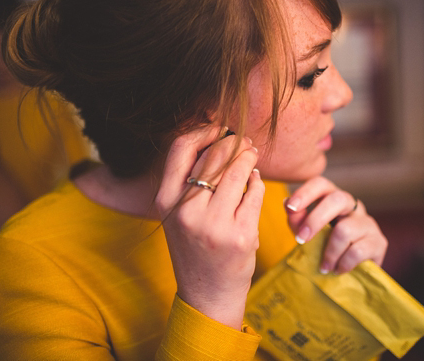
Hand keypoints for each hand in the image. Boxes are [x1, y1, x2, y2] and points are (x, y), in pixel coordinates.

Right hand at [155, 127, 263, 329]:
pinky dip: (258, 182)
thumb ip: (189, 182)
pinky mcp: (241, 234)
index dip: (203, 131)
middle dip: (234, 143)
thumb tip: (218, 140)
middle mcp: (187, 211)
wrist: (206, 295)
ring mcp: (215, 224)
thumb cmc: (194, 249)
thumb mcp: (178, 215)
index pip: (181, 148)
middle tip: (244, 142)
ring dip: (249, 158)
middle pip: (215, 155)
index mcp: (165, 201)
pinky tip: (255, 182)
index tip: (219, 130)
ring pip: (239, 170)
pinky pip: (256, 191)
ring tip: (251, 156)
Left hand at [285, 176, 386, 273]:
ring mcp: (368, 223)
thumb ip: (297, 219)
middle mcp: (353, 206)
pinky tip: (338, 270)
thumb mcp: (307, 232)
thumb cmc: (325, 246)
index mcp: (333, 198)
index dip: (305, 192)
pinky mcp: (379, 242)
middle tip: (301, 240)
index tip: (290, 207)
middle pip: (337, 200)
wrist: (351, 271)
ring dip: (329, 252)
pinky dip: (342, 264)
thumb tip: (287, 204)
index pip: (321, 184)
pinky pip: (357, 251)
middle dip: (315, 220)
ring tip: (324, 267)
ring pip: (345, 230)